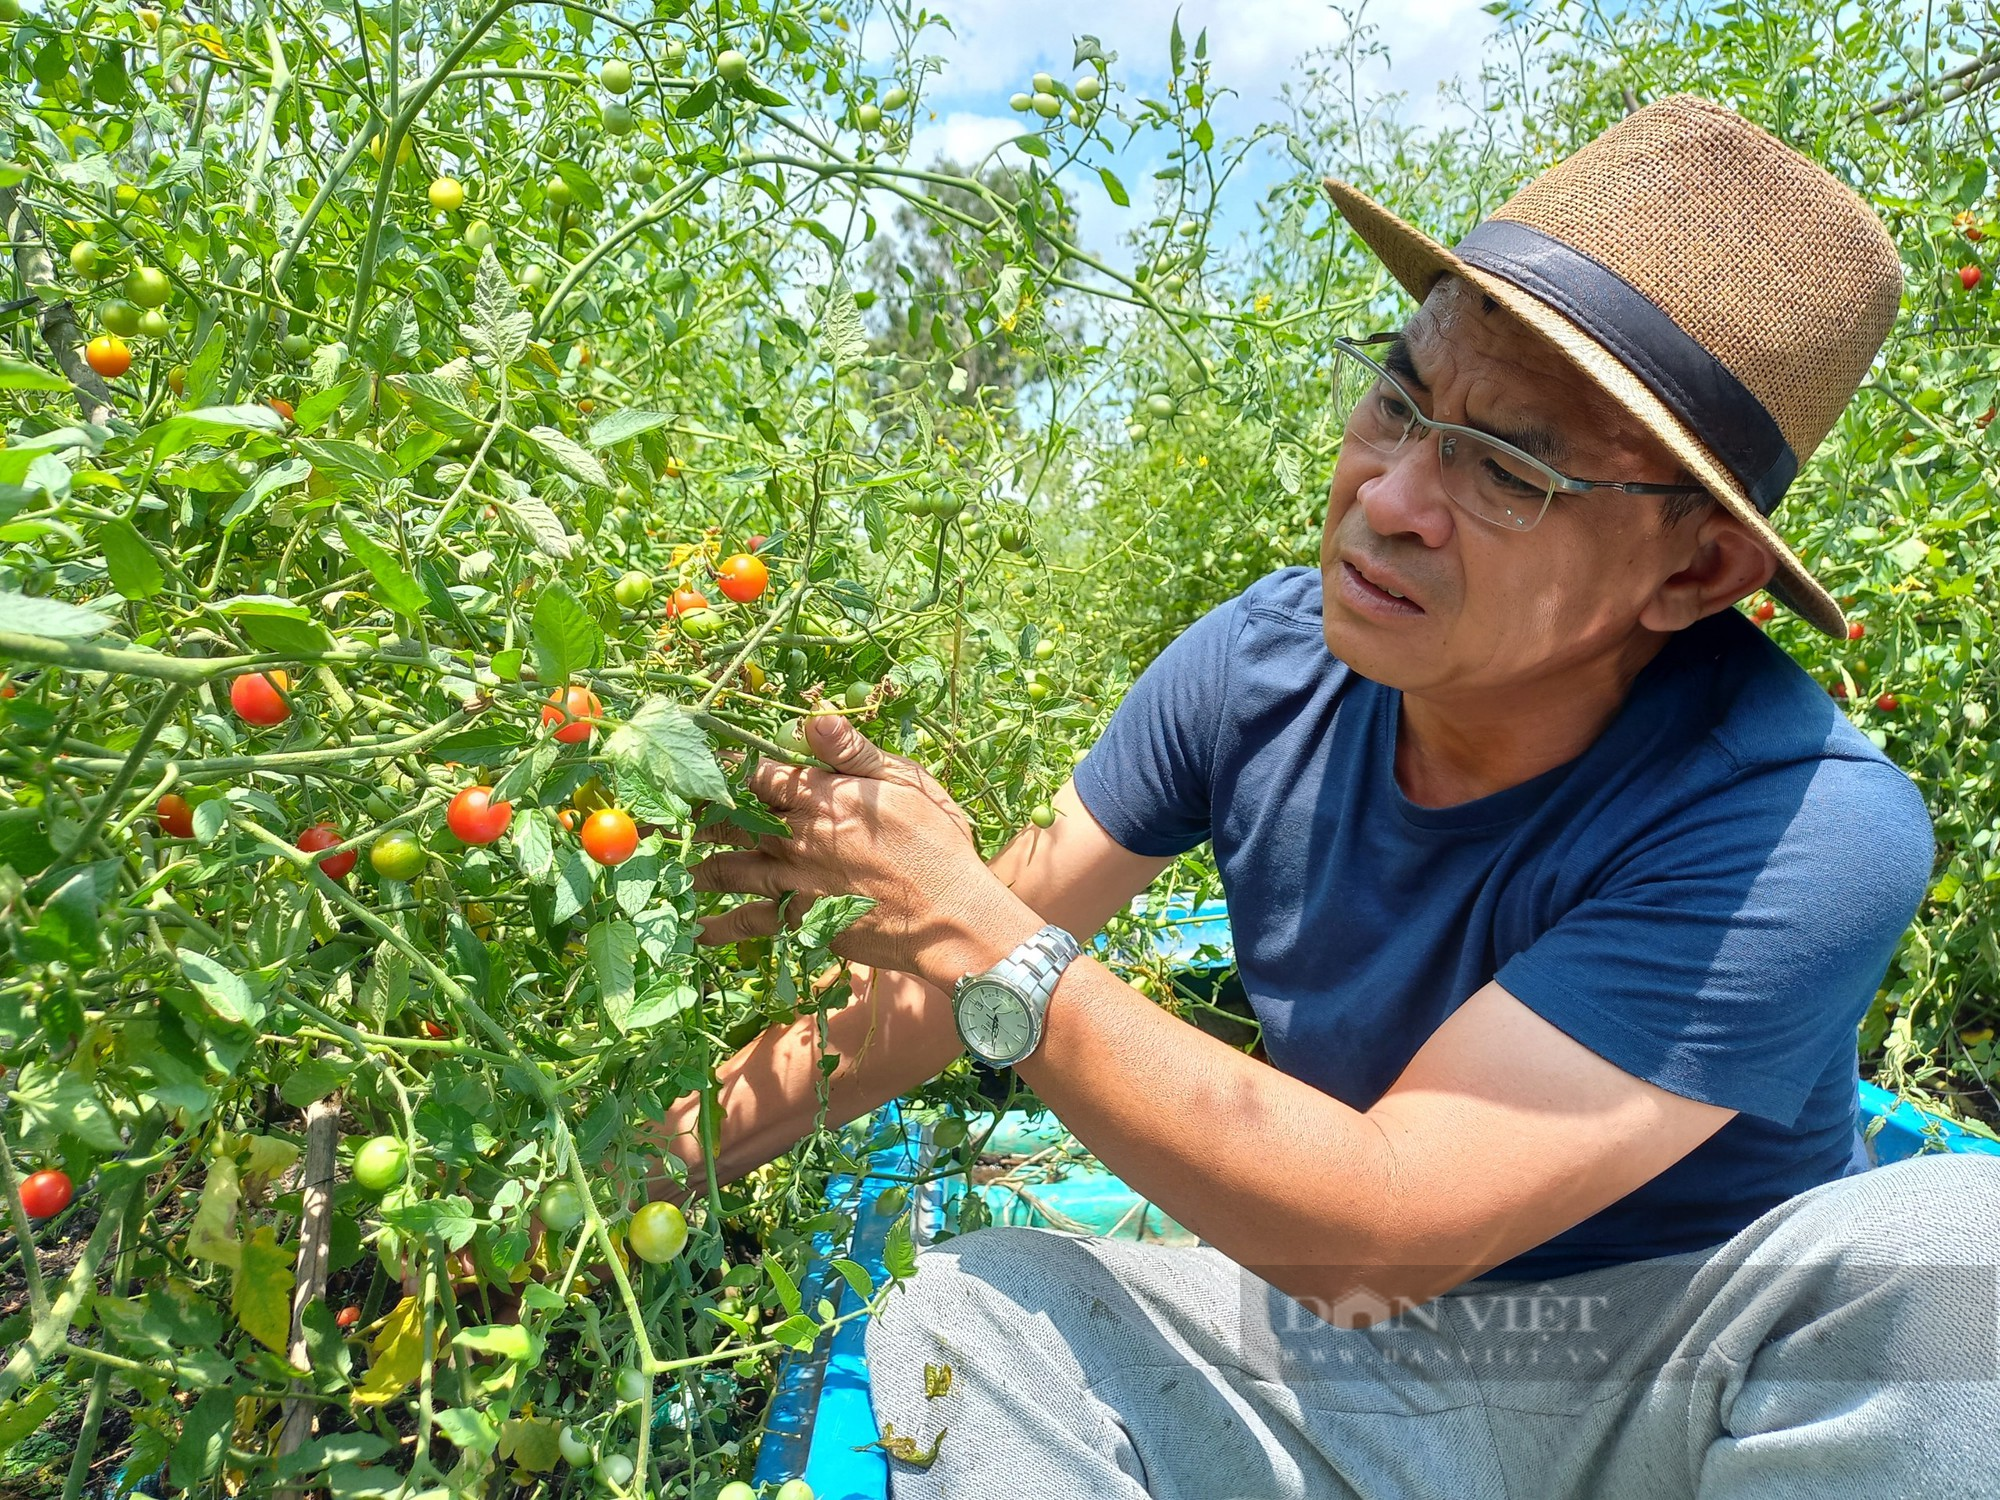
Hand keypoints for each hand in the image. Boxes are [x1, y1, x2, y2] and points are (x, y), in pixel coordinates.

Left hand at [690, 715, 1028, 980]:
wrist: (949, 917)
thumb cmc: (938, 844)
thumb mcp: (908, 784)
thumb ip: (855, 754)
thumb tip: (814, 720)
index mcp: (823, 796)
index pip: (760, 772)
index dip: (730, 764)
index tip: (705, 760)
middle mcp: (797, 837)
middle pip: (731, 818)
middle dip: (697, 811)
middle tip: (665, 808)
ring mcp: (793, 881)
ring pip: (727, 867)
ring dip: (695, 862)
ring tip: (670, 858)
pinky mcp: (799, 920)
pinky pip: (748, 922)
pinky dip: (718, 927)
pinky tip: (694, 929)